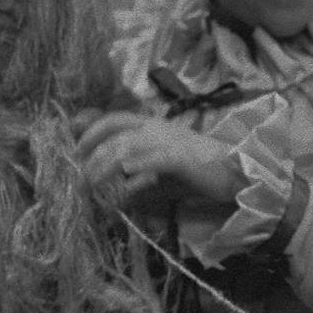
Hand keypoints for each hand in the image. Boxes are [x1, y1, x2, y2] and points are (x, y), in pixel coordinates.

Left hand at [77, 111, 243, 209]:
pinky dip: (134, 167)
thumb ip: (141, 180)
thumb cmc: (201, 174)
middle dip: (90, 152)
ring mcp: (169, 141)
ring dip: (104, 165)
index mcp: (153, 125)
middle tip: (78, 175)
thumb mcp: (164, 176)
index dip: (90, 132)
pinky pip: (151, 159)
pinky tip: (121, 177)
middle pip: (114, 131)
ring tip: (91, 183)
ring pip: (126, 146)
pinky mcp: (180, 157)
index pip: (113, 119)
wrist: (237, 173)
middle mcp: (157, 128)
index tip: (75, 152)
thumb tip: (119, 193)